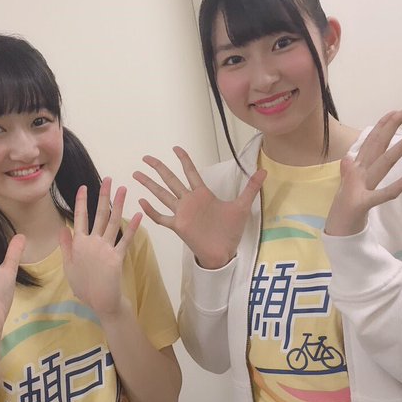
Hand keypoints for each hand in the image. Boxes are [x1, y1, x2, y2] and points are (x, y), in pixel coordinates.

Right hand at [60, 178, 141, 321]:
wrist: (101, 301)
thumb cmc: (84, 286)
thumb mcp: (68, 266)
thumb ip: (66, 246)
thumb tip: (62, 228)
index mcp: (79, 244)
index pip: (79, 218)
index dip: (82, 202)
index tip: (84, 187)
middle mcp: (91, 243)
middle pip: (98, 214)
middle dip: (103, 195)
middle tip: (108, 179)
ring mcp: (105, 249)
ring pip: (112, 222)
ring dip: (119, 204)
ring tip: (123, 189)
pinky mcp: (117, 256)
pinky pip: (126, 238)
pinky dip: (132, 226)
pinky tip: (138, 214)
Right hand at [133, 146, 265, 268]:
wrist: (224, 253)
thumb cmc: (230, 231)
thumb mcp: (242, 206)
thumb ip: (251, 188)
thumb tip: (264, 170)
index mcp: (202, 194)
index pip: (191, 172)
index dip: (184, 160)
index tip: (175, 148)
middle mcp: (189, 201)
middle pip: (171, 180)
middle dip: (159, 168)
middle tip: (146, 157)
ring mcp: (182, 213)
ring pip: (163, 195)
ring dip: (150, 185)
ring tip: (136, 174)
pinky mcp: (178, 226)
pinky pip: (162, 218)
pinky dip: (152, 211)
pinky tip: (142, 202)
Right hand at [325, 106, 401, 235]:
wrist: (336, 233)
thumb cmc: (345, 210)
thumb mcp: (347, 189)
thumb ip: (349, 173)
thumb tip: (349, 157)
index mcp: (357, 169)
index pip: (371, 142)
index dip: (383, 125)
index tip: (396, 111)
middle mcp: (360, 173)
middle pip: (379, 145)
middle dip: (394, 125)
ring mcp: (361, 187)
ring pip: (385, 161)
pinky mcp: (363, 203)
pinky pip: (385, 193)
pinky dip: (400, 184)